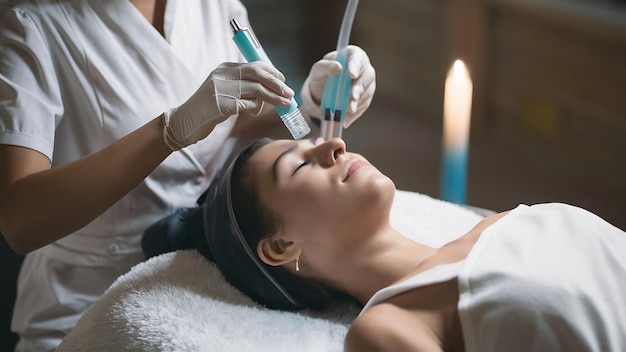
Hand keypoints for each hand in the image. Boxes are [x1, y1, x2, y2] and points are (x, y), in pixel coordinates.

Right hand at [163, 62, 293, 149]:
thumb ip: (242, 87)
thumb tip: (270, 88)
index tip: (282, 79)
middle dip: (276, 83)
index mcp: (224, 69)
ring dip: (273, 97)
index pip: (254, 65)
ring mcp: (221, 89)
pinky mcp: (221, 105)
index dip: (271, 72)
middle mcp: (223, 75)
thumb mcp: (224, 91)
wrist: (185, 121)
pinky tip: (254, 112)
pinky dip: (255, 108)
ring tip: (285, 104)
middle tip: (289, 93)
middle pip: (257, 74)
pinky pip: (247, 105)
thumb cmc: (207, 108)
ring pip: (256, 90)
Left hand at [300, 45, 375, 127]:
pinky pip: (363, 105)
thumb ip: (324, 67)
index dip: (355, 66)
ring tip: (347, 113)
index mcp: (352, 55)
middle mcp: (363, 68)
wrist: (323, 91)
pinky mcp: (366, 97)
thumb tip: (337, 67)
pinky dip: (355, 113)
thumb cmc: (322, 76)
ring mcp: (366, 83)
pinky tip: (346, 119)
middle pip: (366, 77)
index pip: (357, 58)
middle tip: (352, 100)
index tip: (352, 75)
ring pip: (367, 93)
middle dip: (358, 90)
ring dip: (357, 104)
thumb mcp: (318, 71)